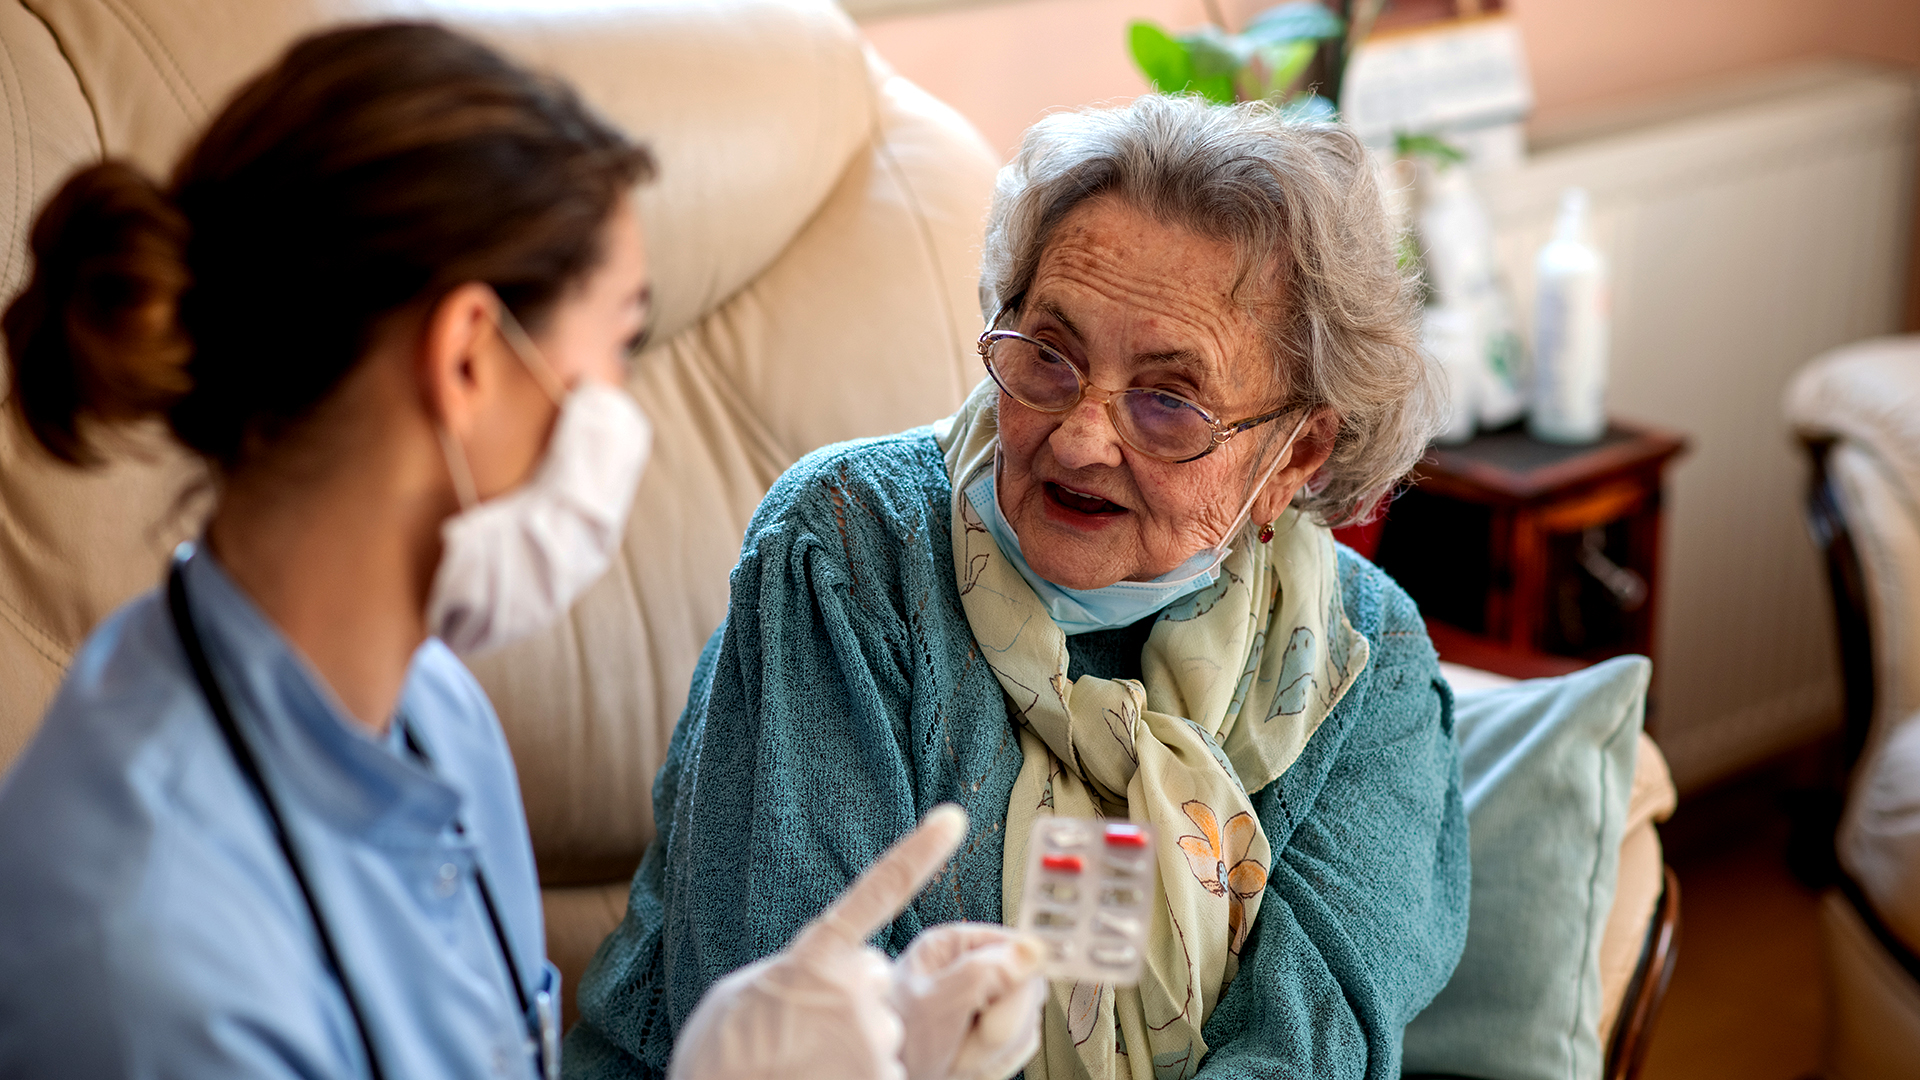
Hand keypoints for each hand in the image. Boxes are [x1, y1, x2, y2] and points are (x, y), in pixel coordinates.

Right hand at [668, 805, 972, 1079]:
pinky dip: (856, 1078)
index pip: (877, 891)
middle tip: (801, 1033)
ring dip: (849, 1047)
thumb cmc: (717, 1061)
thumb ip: (789, 970)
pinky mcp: (886, 1076)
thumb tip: (816, 970)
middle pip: (872, 979)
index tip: (954, 817)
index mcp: (815, 954)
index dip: (919, 853)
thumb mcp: (736, 996)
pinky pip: (885, 1072)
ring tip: (803, 1064)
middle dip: (849, 1001)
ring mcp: (874, 1034)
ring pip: (881, 1029)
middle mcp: (855, 986)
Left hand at [893, 923, 1046, 1079]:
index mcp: (952, 946)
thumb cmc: (892, 1045)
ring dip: (996, 1049)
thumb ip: (981, 974)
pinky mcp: (986, 1032)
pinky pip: (1015, 1046)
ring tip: (958, 1056)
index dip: (1018, 980)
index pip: (1015, 947)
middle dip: (1003, 1024)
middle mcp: (970, 969)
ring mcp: (981, 1003)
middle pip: (1025, 988)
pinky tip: (966, 1065)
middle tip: (970, 1040)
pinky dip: (995, 1063)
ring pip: (1024, 1021)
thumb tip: (1030, 950)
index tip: (1002, 1007)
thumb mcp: (933, 1007)